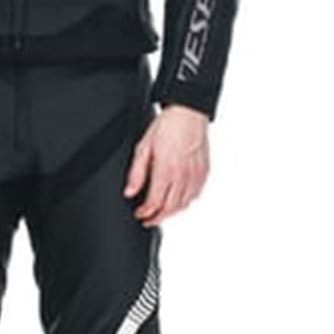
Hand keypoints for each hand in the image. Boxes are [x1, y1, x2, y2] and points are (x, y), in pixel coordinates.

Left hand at [123, 104, 210, 225]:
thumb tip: (129, 191)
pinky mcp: (204, 172)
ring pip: (184, 205)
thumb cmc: (167, 126)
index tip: (139, 214)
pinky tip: (179, 201)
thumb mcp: (144, 147)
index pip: (155, 203)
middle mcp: (183, 176)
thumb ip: (136, 173)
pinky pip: (196, 195)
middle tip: (148, 220)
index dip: (146, 213)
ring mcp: (195, 175)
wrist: (189, 113)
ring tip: (161, 213)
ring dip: (171, 213)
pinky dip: (186, 203)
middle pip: (170, 209)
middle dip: (157, 218)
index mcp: (166, 170)